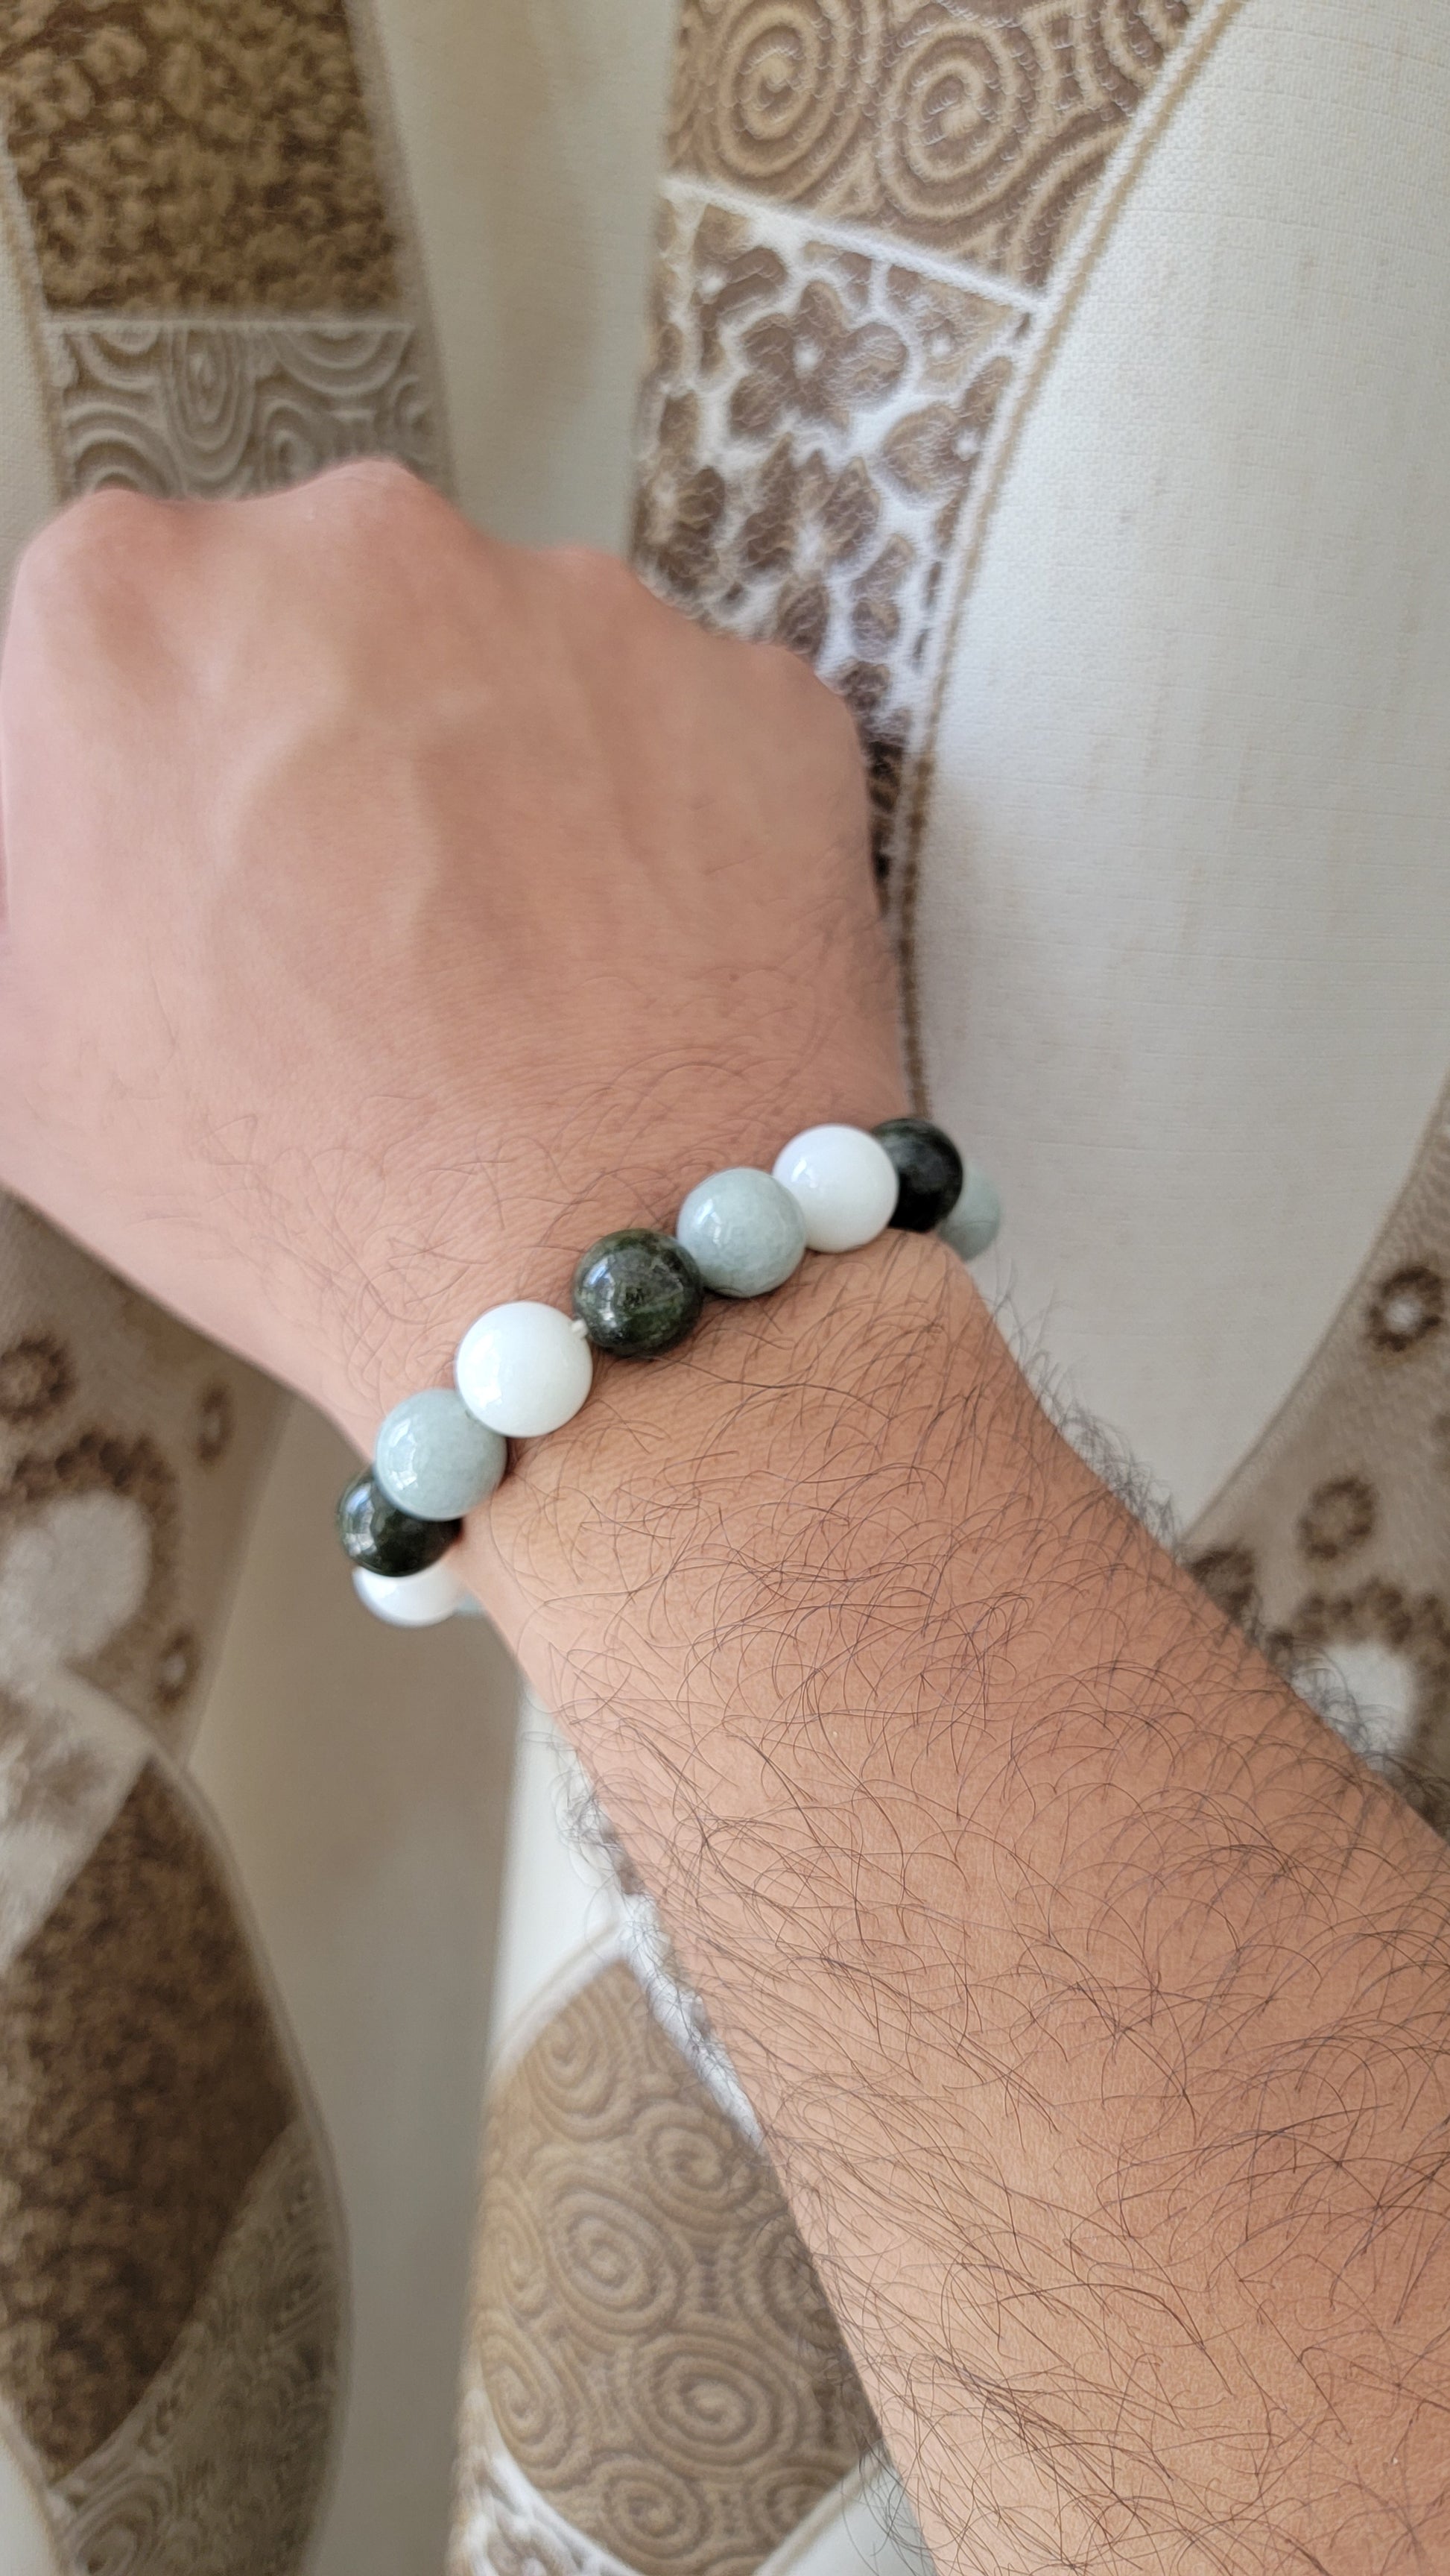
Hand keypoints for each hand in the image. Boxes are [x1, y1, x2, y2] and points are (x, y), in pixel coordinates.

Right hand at [0, 462, 901, 1441]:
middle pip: (336, 622)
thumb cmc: (291, 1184)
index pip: (137, 637)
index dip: (179, 770)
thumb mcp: (27, 1045)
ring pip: (525, 673)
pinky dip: (671, 832)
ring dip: (516, 784)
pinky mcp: (750, 690)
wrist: (585, 1288)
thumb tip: (82, 828)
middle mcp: (358, 547)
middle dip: (349, 748)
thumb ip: (35, 873)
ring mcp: (580, 606)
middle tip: (377, 936)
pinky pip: (690, 739)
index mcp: (131, 605)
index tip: (222, 875)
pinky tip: (637, 970)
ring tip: (522, 980)